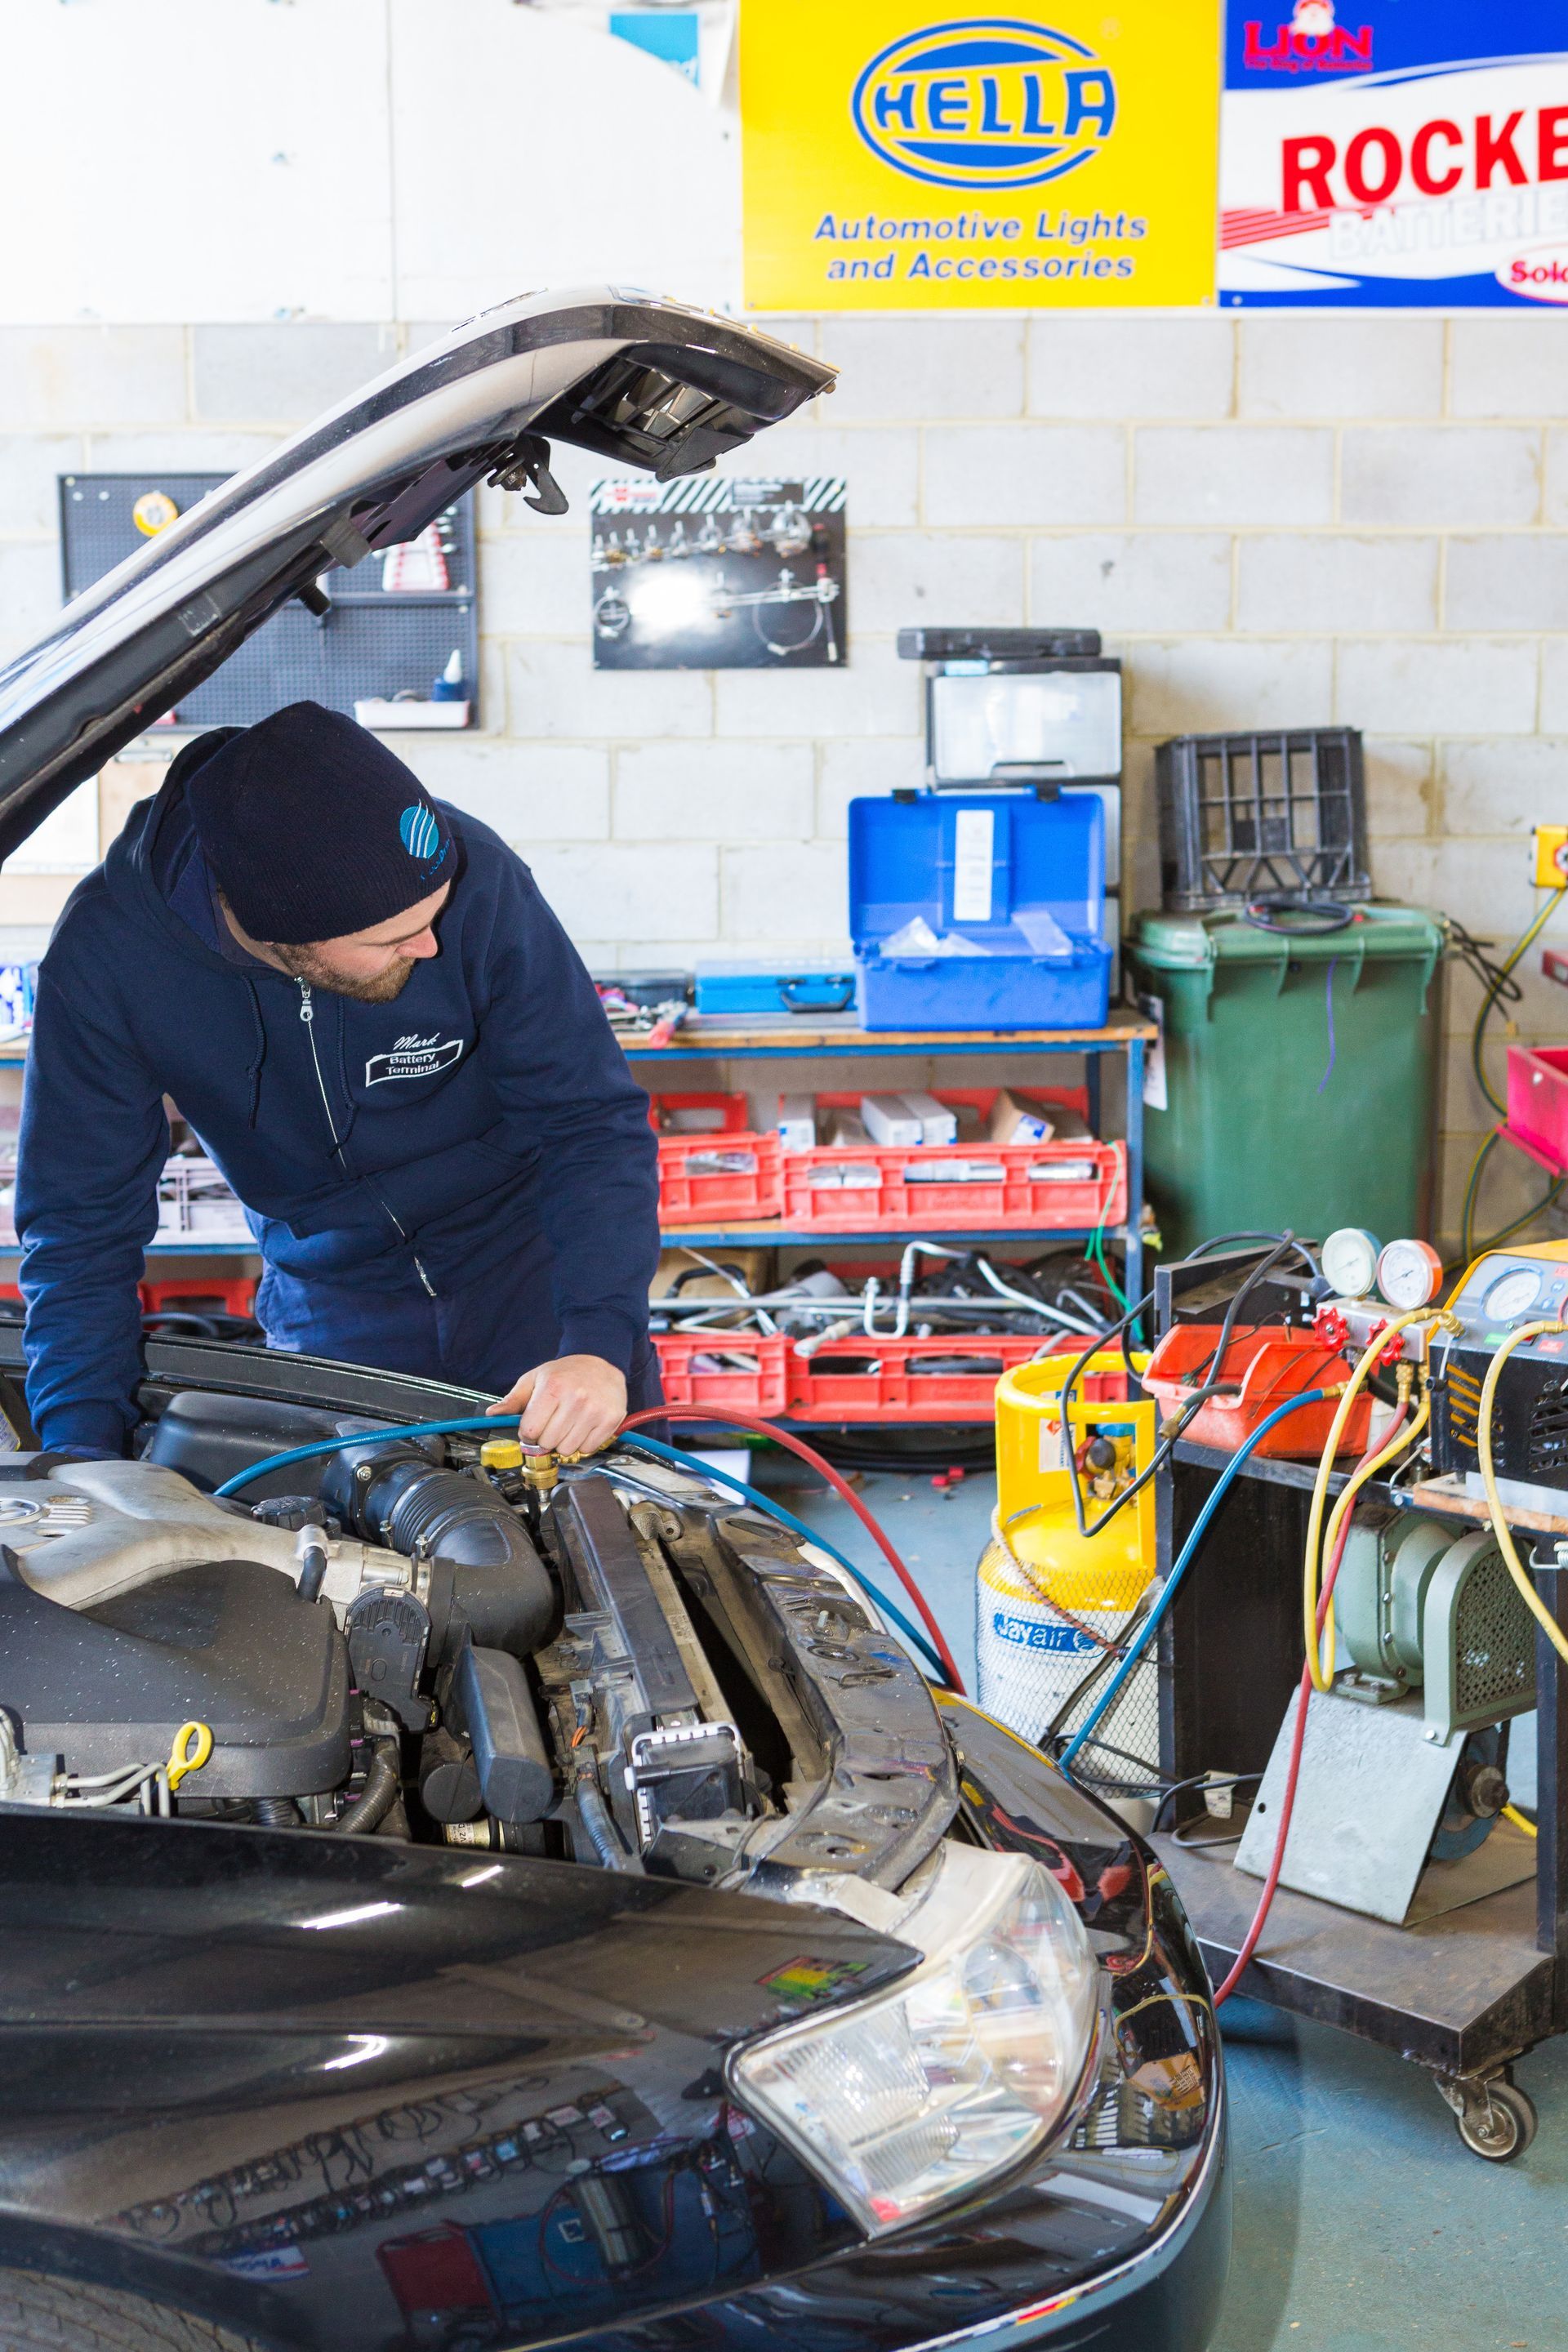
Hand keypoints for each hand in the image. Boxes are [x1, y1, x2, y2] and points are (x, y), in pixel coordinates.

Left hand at [487, 1353, 626, 1455]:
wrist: (602, 1363)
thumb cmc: (566, 1372)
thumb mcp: (535, 1378)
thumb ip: (513, 1399)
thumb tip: (493, 1414)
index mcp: (553, 1388)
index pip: (530, 1431)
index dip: (527, 1433)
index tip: (532, 1428)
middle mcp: (576, 1399)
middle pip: (548, 1442)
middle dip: (545, 1438)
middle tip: (552, 1424)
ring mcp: (595, 1411)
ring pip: (567, 1449)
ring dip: (563, 1442)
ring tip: (567, 1424)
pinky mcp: (610, 1420)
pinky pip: (588, 1448)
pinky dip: (582, 1443)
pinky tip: (582, 1427)